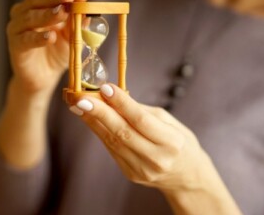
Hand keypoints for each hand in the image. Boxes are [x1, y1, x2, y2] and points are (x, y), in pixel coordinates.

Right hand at [7, 0, 89, 93]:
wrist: (43, 76)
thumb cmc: (57, 51)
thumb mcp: (73, 35)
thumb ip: (78, 23)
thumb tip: (90, 12)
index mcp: (40, 3)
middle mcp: (25, 10)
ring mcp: (18, 27)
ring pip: (30, 16)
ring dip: (48, 14)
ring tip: (63, 13)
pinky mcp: (15, 44)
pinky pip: (26, 39)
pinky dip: (38, 37)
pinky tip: (50, 37)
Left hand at [68, 83, 211, 191]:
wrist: (186, 176)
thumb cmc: (178, 142)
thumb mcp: (169, 122)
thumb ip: (141, 111)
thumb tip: (112, 96)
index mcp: (171, 142)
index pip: (141, 120)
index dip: (121, 103)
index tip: (105, 88)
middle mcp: (156, 158)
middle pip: (122, 132)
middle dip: (99, 113)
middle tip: (81, 98)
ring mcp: (142, 169)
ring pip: (112, 141)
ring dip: (92, 121)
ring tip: (77, 105)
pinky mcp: (131, 174)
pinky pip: (111, 149)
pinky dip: (99, 131)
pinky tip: (88, 118)